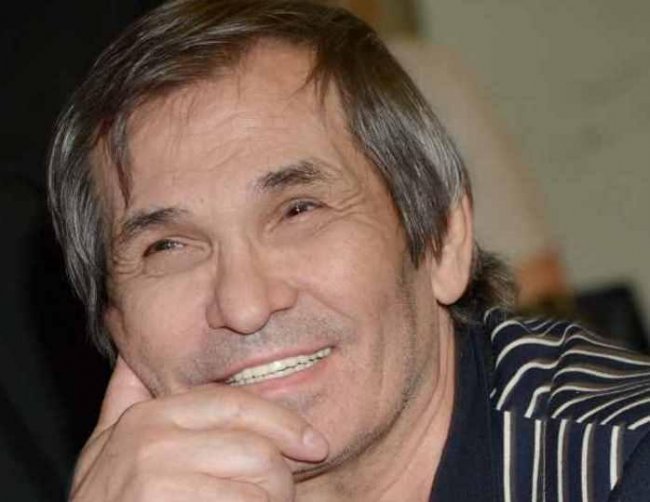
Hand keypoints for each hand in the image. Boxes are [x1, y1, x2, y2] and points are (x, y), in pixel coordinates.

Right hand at [69, 357, 327, 500]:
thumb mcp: (105, 450)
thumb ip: (123, 400)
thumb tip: (129, 354)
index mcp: (147, 416)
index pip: (234, 403)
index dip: (282, 422)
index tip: (314, 443)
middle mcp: (149, 440)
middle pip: (255, 447)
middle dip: (281, 476)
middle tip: (280, 495)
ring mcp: (156, 479)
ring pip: (261, 480)